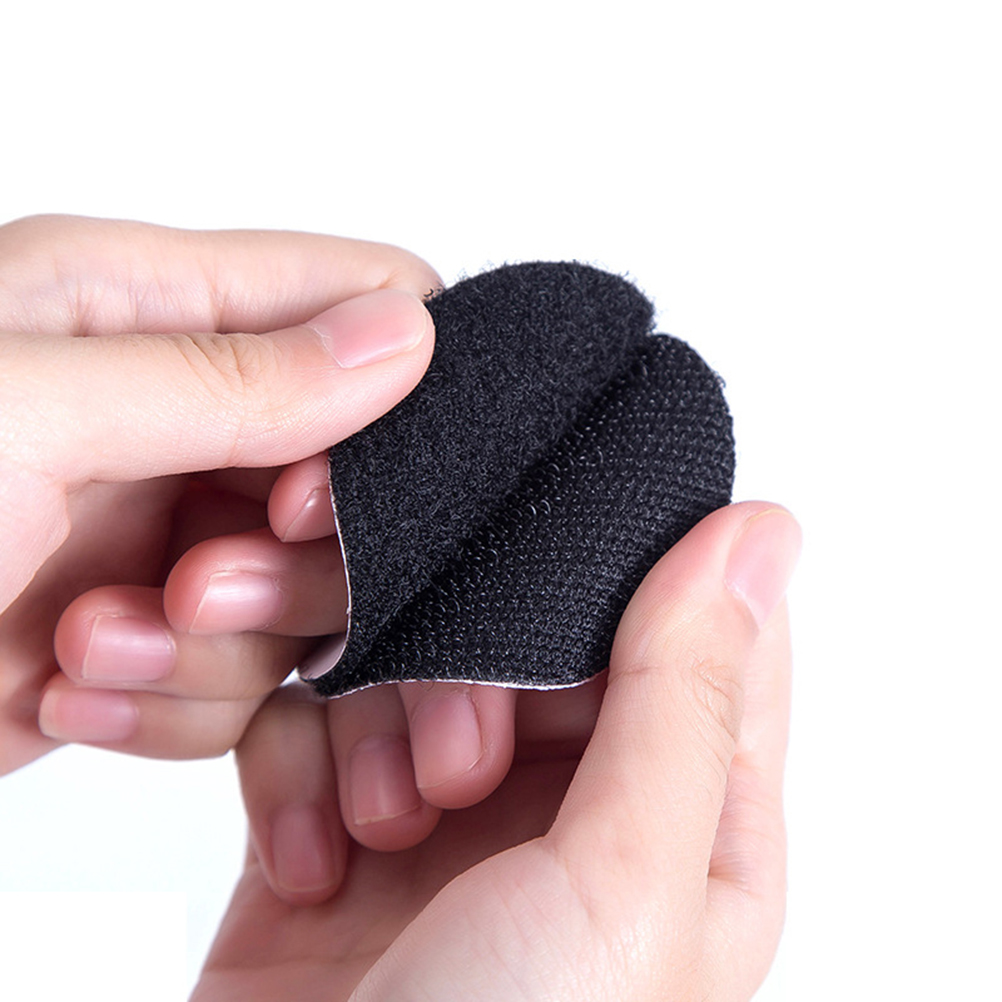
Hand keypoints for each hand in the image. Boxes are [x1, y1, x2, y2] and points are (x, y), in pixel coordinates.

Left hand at [0, 214, 438, 772]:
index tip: (308, 493)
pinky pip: (243, 679)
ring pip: (304, 595)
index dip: (383, 401)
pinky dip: (176, 708)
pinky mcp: (147, 635)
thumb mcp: (23, 415)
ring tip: (89, 651)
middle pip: (352, 477)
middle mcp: (168, 414)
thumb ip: (232, 375)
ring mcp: (163, 529)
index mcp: (142, 306)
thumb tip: (407, 335)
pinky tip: (67, 699)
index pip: (358, 304)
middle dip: (294, 562)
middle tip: (194, 590)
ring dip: (220, 650)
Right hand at [193, 502, 800, 1001]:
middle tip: (448, 767)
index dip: (625, 571)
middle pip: (529, 639)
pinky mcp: (335, 831)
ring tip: (370, 836)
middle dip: (466, 669)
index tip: (549, 539)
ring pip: (409, 665)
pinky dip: (296, 771)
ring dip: (371, 728)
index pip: (695, 633)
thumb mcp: (627, 886)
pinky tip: (304, 867)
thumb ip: (687, 696)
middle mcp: (573, 811)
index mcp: (688, 820)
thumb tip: (760, 534)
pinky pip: (313, 724)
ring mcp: (449, 822)